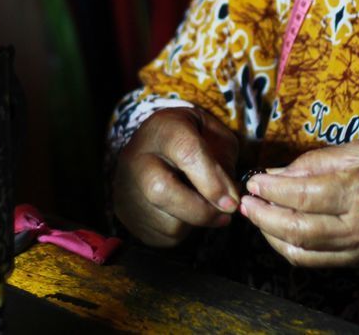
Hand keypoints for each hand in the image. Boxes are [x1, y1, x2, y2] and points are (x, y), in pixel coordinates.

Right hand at [113, 106, 241, 247]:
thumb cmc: (191, 140)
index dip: (213, 180)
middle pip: (161, 189)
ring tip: (206, 209)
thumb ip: (224, 159)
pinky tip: (186, 212)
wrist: (152, 147)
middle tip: (224, 214)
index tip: (232, 201)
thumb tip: (228, 195)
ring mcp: (127, 185)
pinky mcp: (126, 212)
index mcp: (163, 127)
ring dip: (195, 221)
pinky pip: (160, 232)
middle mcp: (137, 155)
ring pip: (165, 219)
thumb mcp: (214, 135)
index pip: (186, 152)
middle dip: (200, 209)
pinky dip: (182, 229)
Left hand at [238, 140, 358, 267]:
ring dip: (272, 236)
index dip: (271, 190)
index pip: (303, 195)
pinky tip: (280, 232)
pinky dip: (292, 249)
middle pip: (297, 229)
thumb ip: (319, 161)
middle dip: (263, 216)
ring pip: (303, 252)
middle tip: (245, 201)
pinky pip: (318, 262)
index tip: (254, 180)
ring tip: (256, 216)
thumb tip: (278, 174)